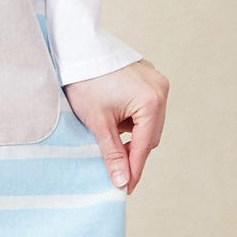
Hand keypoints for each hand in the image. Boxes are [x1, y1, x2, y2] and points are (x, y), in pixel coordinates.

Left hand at [62, 59, 168, 193]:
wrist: (76, 47)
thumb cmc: (84, 81)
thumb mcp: (97, 121)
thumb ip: (112, 153)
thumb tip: (122, 182)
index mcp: (151, 102)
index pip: (144, 147)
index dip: (134, 170)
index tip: (125, 189)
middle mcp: (160, 90)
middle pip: (149, 135)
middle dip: (131, 150)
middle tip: (113, 165)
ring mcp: (156, 81)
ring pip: (148, 121)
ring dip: (131, 132)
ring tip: (108, 133)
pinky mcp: (148, 76)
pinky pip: (145, 106)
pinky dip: (131, 116)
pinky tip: (113, 115)